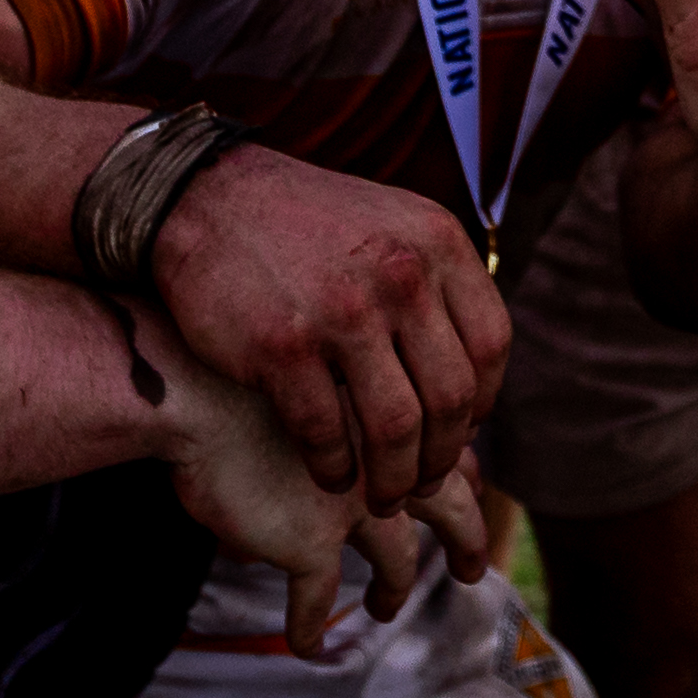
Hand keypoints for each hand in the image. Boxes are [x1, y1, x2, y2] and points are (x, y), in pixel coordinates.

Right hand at [135, 321, 509, 656]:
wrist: (196, 385)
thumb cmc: (244, 360)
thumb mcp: (315, 368)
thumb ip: (341, 402)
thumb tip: (347, 422)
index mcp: (393, 414)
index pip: (448, 450)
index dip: (462, 475)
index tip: (469, 490)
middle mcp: (387, 462)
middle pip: (450, 509)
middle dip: (465, 540)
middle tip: (472, 569)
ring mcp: (352, 509)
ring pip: (396, 563)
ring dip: (392, 589)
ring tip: (382, 608)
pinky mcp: (308, 546)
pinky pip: (316, 602)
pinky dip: (312, 629)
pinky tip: (308, 646)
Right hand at [145, 143, 511, 506]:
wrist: (207, 199)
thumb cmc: (305, 227)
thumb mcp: (392, 227)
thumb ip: (437, 287)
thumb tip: (475, 379)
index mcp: (437, 243)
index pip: (491, 345)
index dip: (483, 402)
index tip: (460, 429)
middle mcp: (400, 274)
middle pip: (450, 397)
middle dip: (441, 456)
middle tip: (423, 482)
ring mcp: (342, 311)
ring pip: (395, 427)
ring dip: (393, 479)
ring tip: (384, 497)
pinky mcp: (283, 347)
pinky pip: (326, 433)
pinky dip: (334, 469)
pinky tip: (331, 476)